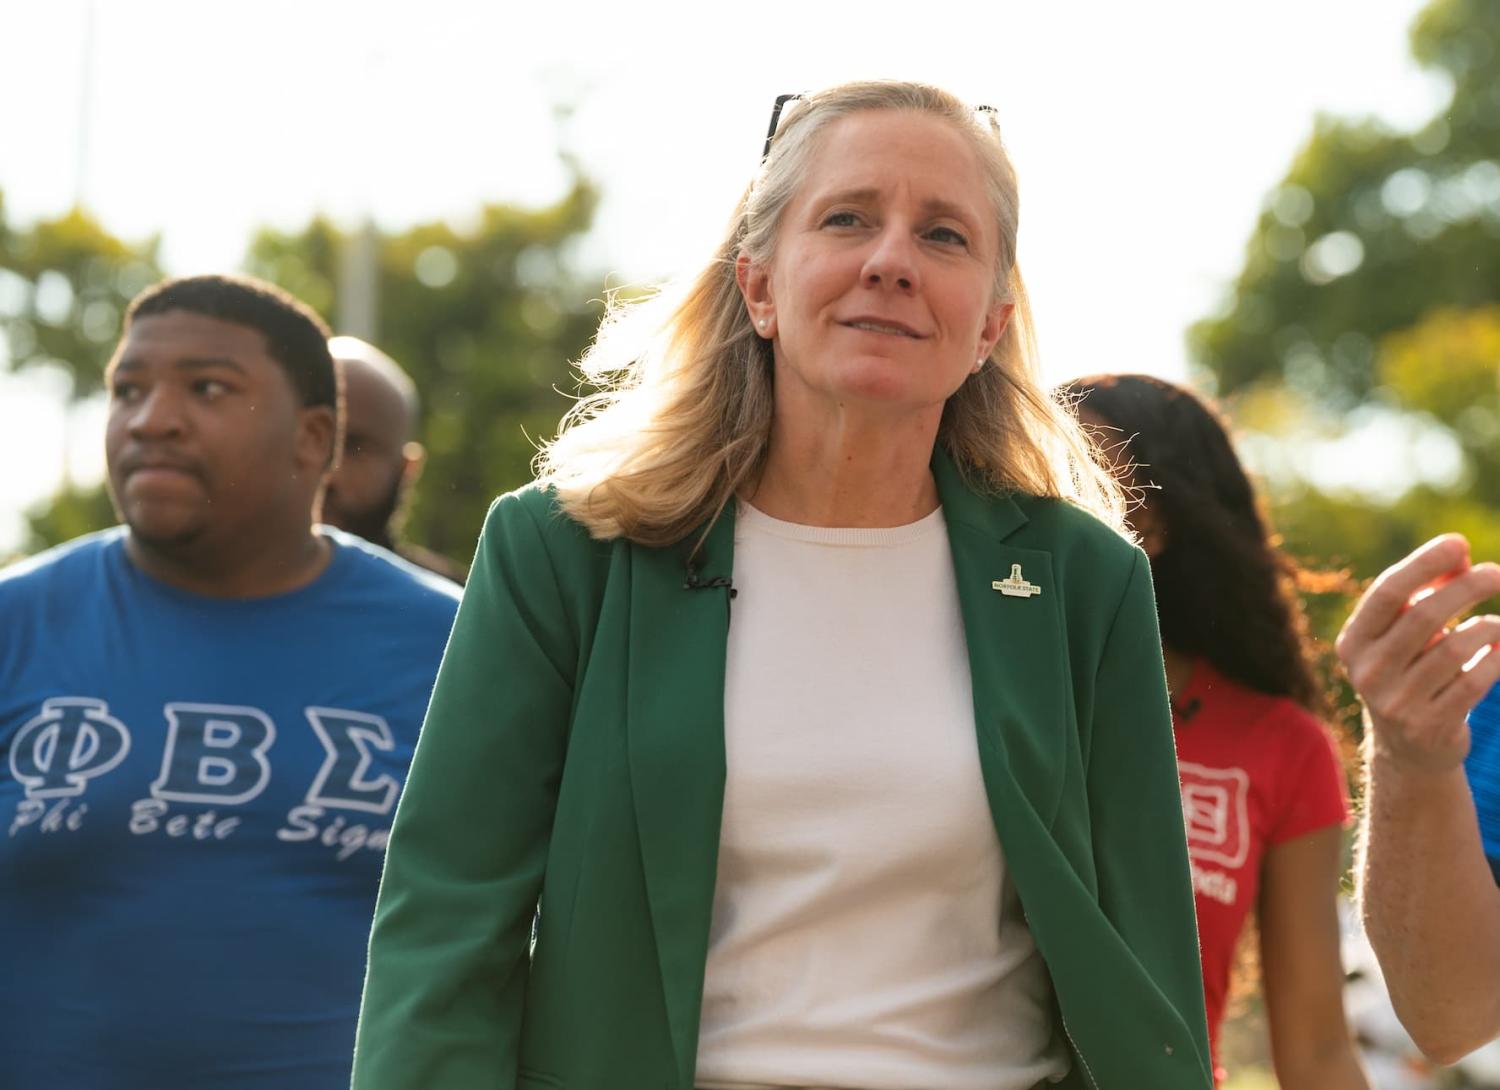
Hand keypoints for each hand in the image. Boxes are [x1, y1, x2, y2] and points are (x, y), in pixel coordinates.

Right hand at [1336, 534, 1499, 772]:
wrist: (1407, 749)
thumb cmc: (1412, 672)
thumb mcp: (1408, 634)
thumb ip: (1428, 593)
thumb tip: (1460, 554)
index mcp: (1353, 642)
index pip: (1388, 592)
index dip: (1424, 563)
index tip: (1459, 542)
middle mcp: (1367, 671)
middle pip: (1423, 615)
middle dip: (1466, 587)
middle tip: (1497, 573)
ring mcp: (1396, 702)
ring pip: (1455, 648)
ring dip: (1488, 627)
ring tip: (1498, 624)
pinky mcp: (1429, 726)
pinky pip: (1475, 681)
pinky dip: (1495, 659)